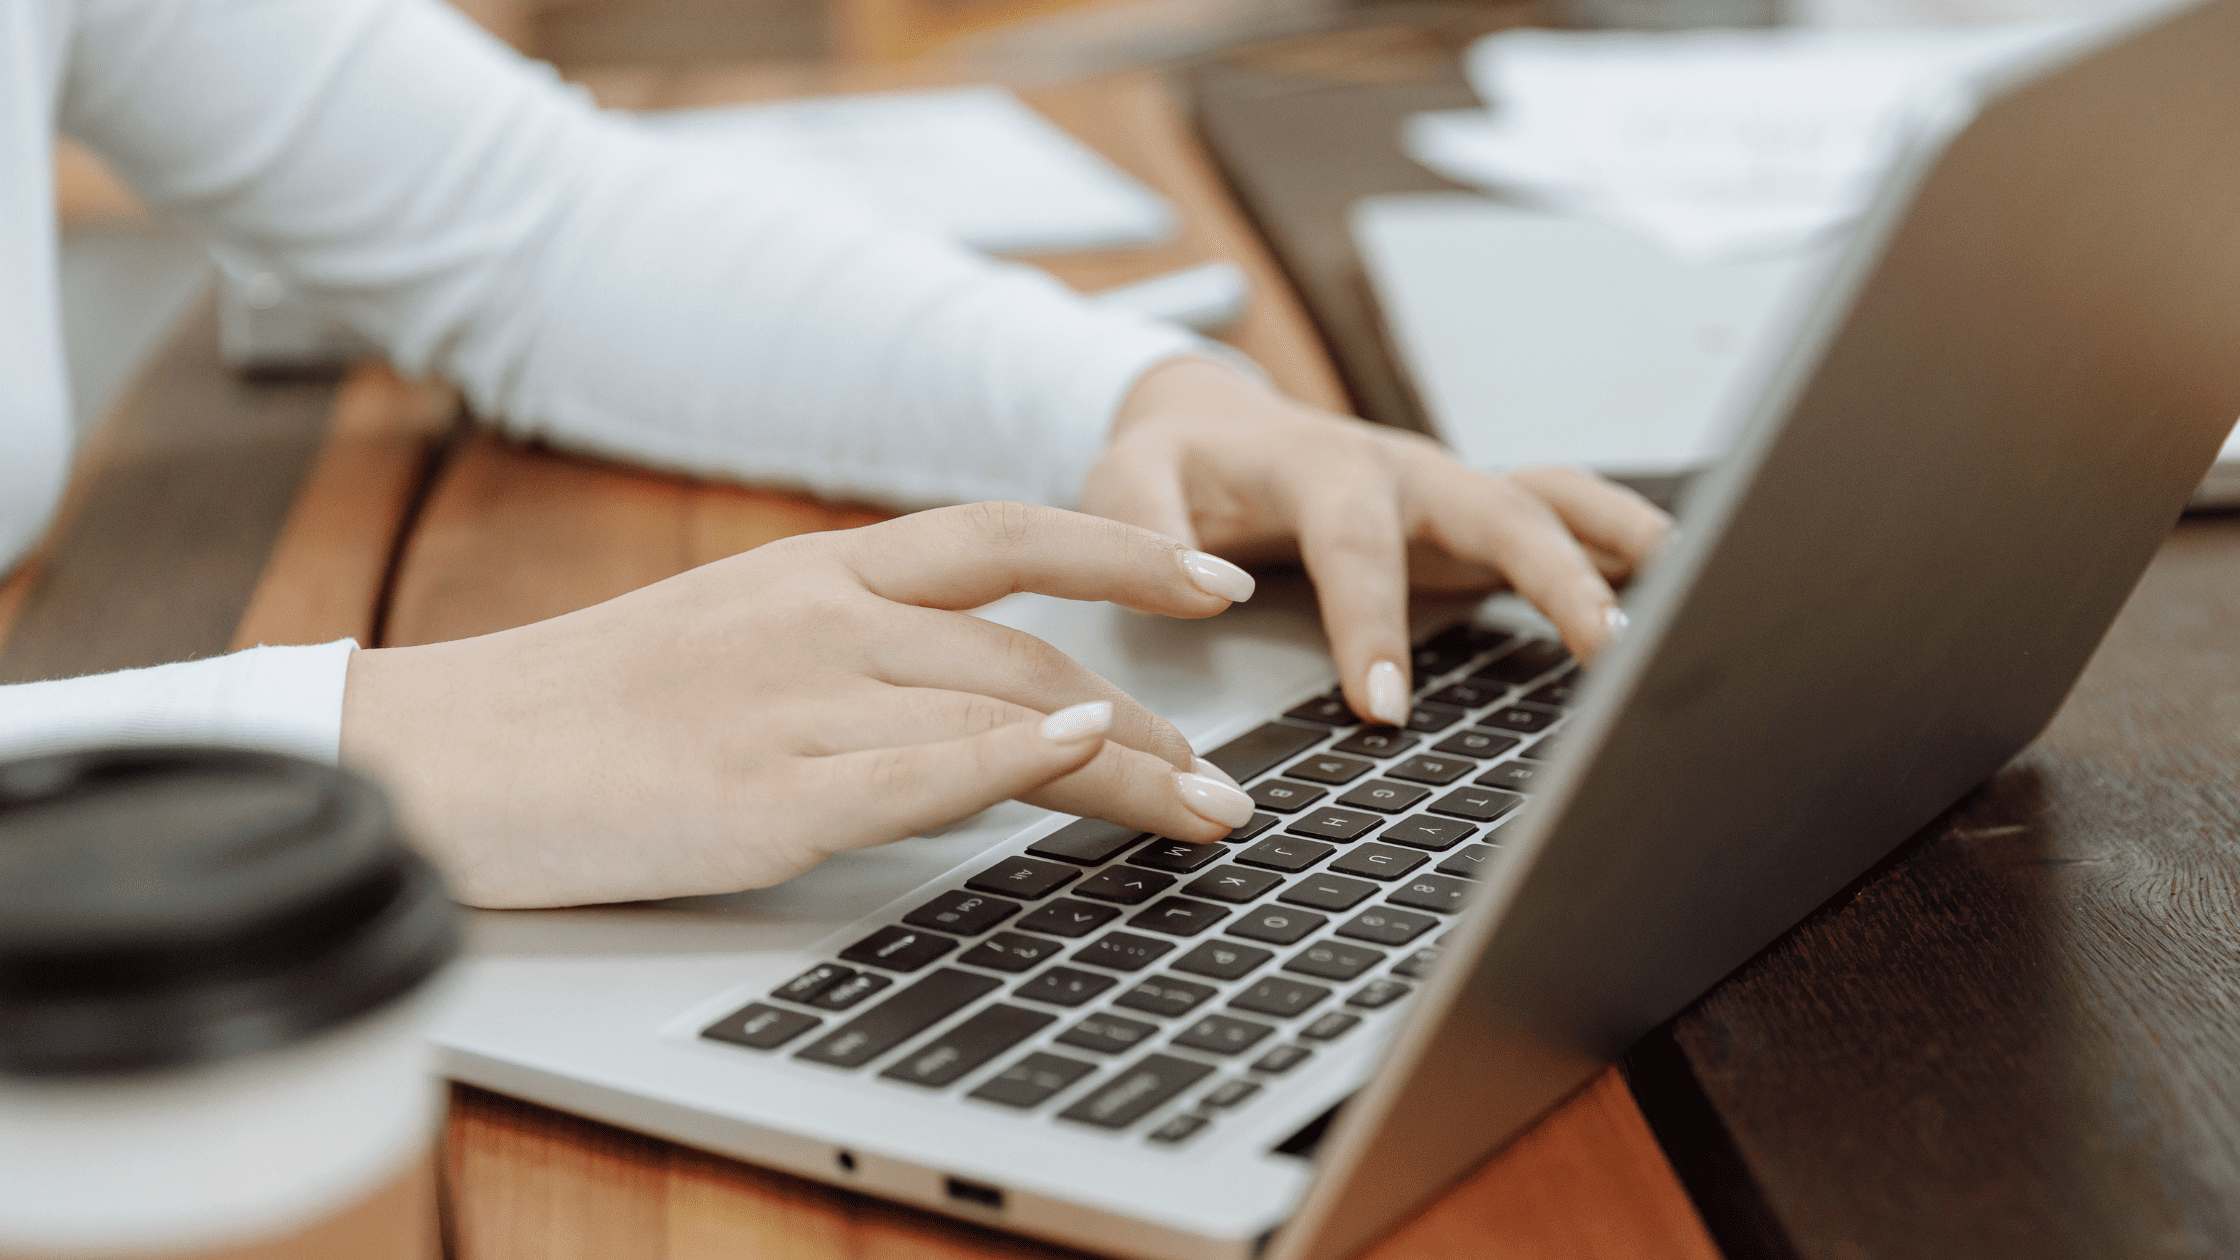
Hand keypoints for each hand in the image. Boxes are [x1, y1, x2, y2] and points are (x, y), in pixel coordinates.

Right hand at [339, 503, 1261, 907]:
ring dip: (1128, 766)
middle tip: (1223, 775)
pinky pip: (919, 772)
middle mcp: (821, 619)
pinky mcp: (764, 799)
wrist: (448, 756)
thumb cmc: (591, 704)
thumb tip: (980, 687)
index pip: (1005, 536)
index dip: (1124, 554)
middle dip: (1152, 718)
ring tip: (1204, 810)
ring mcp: (795, 705)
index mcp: (816, 570)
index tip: (1213, 584)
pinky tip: (1091, 755)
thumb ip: (856, 641)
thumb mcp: (734, 631)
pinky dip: (1018, 761)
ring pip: (1004, 715)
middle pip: (1031, 652)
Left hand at [1083, 357, 1672, 725]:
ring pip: (1548, 500)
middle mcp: (1402, 470)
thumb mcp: (1126, 479)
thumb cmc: (1176, 463)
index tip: (1382, 707)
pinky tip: (1671, 587)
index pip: (1355, 545)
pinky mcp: (1471, 517)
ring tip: (1686, 595)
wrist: (1212, 424)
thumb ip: (1144, 524)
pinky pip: (1558, 517)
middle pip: (1495, 510)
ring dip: (1614, 545)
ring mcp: (1448, 490)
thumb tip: (1204, 587)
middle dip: (1553, 575)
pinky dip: (1616, 543)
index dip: (1371, 623)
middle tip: (1601, 648)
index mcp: (1319, 466)